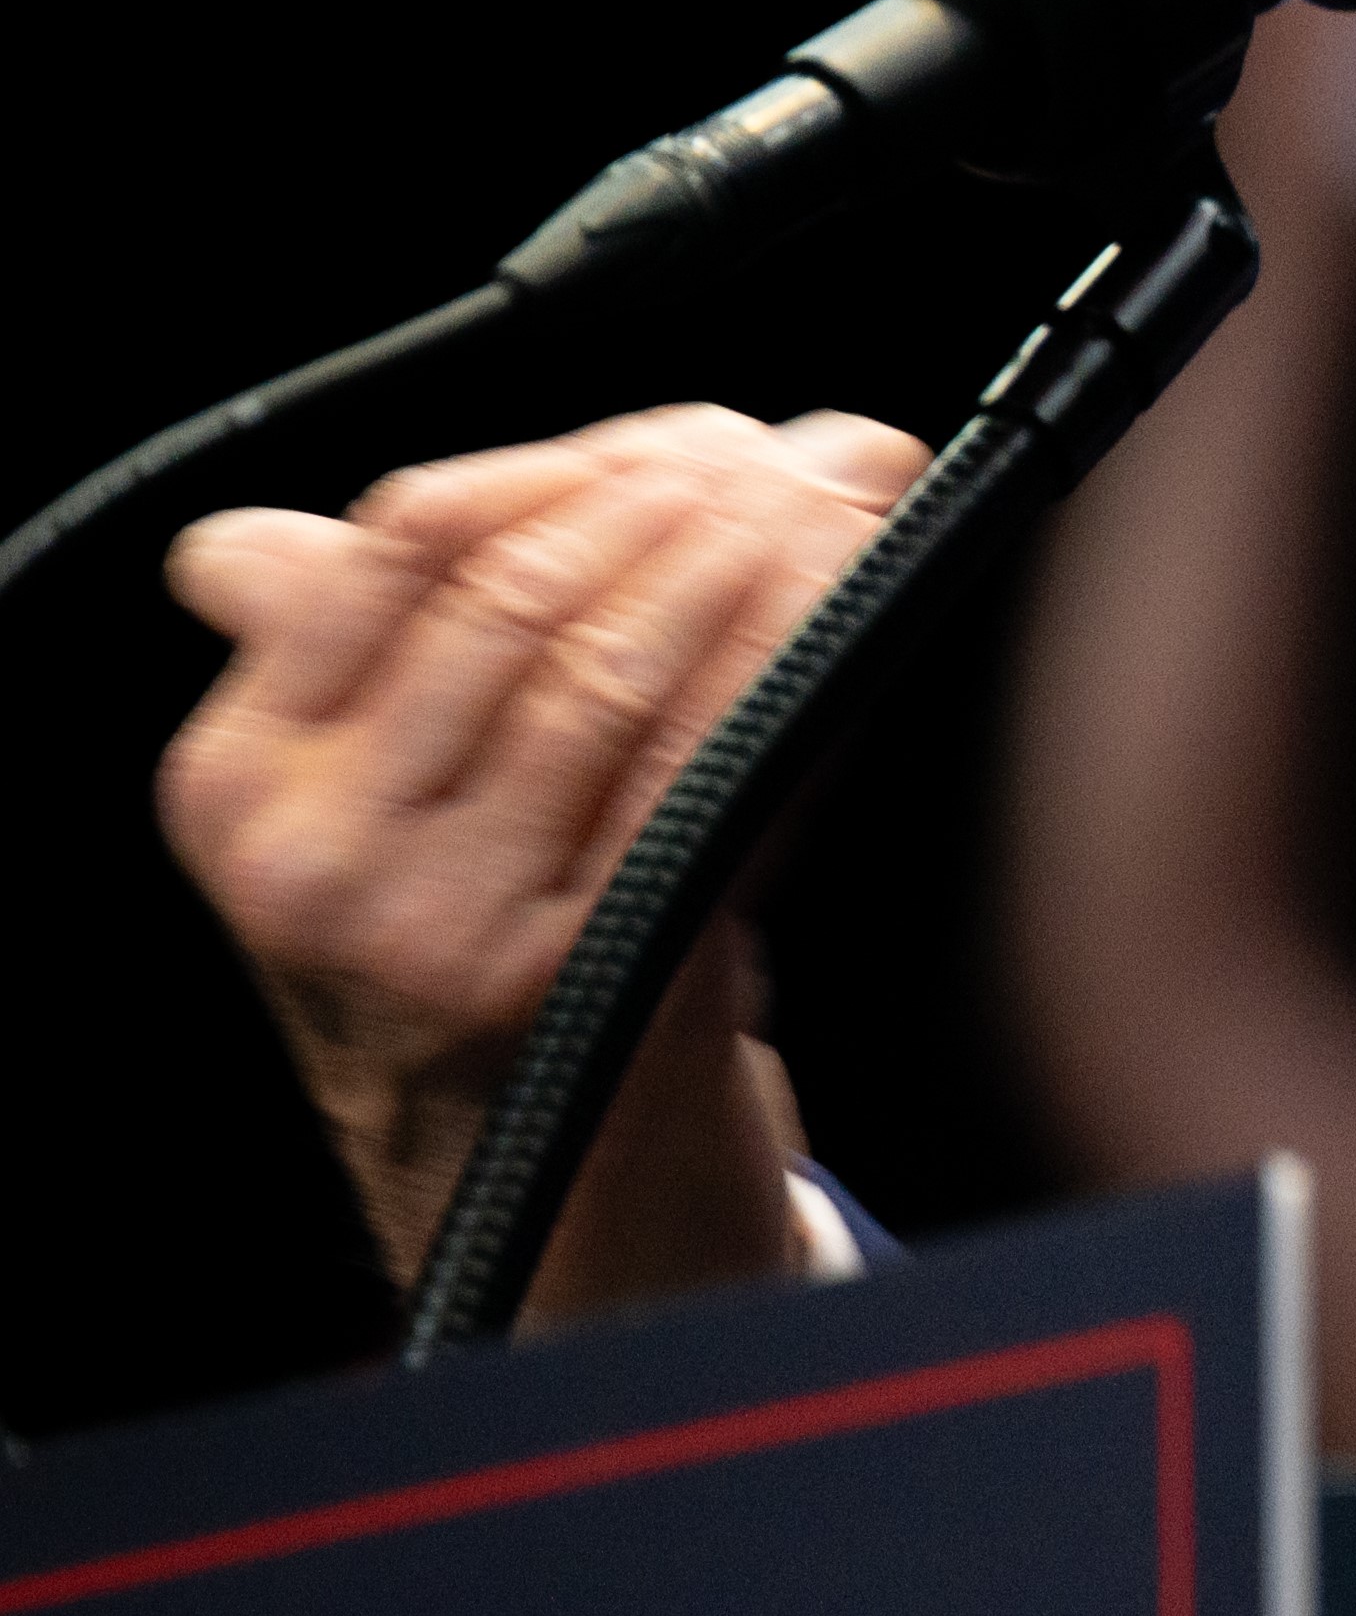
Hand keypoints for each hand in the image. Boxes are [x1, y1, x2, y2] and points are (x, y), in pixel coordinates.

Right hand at [162, 404, 922, 1314]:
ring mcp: (446, 926)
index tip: (684, 435)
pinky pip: (706, 764)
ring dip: (754, 553)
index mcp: (237, 780)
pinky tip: (857, 586)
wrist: (544, 1179)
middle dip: (683, 493)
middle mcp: (317, 857)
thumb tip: (372, 503)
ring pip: (614, 666)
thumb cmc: (480, 948)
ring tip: (846, 487)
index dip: (560, 464)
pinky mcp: (585, 971)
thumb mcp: (383, 800)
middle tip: (798, 446)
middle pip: (518, 593)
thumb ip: (372, 641)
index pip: (395, 547)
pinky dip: (789, 652)